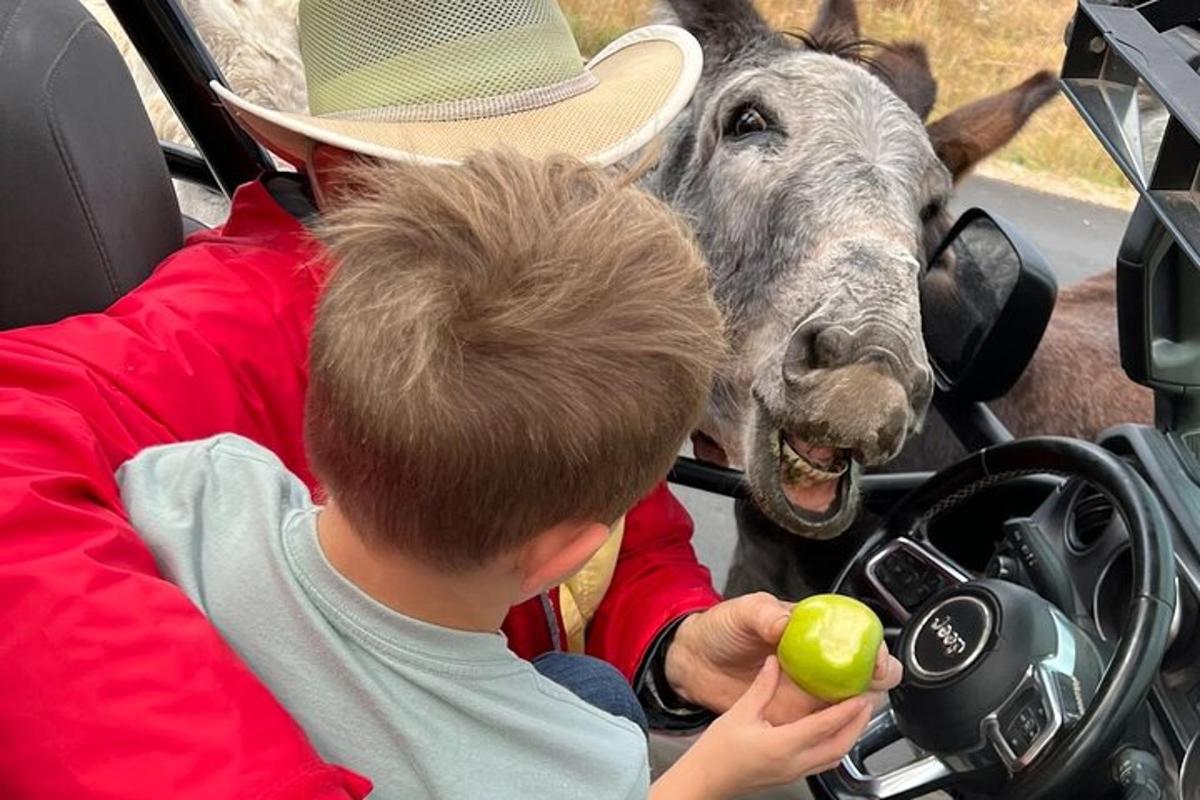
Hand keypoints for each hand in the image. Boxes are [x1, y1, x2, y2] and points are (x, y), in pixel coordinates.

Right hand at [651, 657, 872, 799]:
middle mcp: (793, 763)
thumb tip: (774, 662)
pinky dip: (835, 745)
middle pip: (839, 746)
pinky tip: (832, 733)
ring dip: (849, 736)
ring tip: (855, 716)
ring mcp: (793, 773)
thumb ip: (762, 687)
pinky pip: (823, 762)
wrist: (704, 780)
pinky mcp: (790, 775)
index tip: (860, 695)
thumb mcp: (739, 712)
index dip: (846, 710)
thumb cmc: (716, 752)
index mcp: (782, 746)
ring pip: (834, 757)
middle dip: (857, 724)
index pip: (824, 726)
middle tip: (867, 702)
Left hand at [665, 592, 901, 723]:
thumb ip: (763, 614)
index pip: (856, 636)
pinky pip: (823, 724)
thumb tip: (783, 624)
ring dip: (858, 706)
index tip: (875, 661)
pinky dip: (833, 726)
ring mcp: (807, 688)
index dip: (873, 648)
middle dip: (877, 680)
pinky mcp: (793, 714)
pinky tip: (830, 725)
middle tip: (868, 687)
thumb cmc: (720, 629)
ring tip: (852, 708)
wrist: (693, 661)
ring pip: (849, 701)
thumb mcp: (740, 612)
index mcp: (811, 629)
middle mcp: (817, 660)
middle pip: (862, 671)